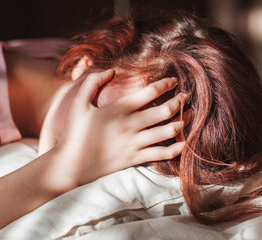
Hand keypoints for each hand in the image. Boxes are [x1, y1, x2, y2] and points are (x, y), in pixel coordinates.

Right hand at [53, 70, 189, 184]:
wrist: (71, 165)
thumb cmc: (74, 132)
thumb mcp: (78, 103)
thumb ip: (92, 82)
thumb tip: (112, 71)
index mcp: (119, 109)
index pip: (150, 92)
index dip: (166, 84)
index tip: (173, 80)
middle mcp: (131, 125)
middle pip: (165, 111)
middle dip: (179, 101)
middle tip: (186, 96)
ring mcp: (135, 144)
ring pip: (168, 132)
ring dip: (183, 121)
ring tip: (191, 115)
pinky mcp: (135, 159)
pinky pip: (162, 154)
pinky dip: (177, 149)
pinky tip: (184, 142)